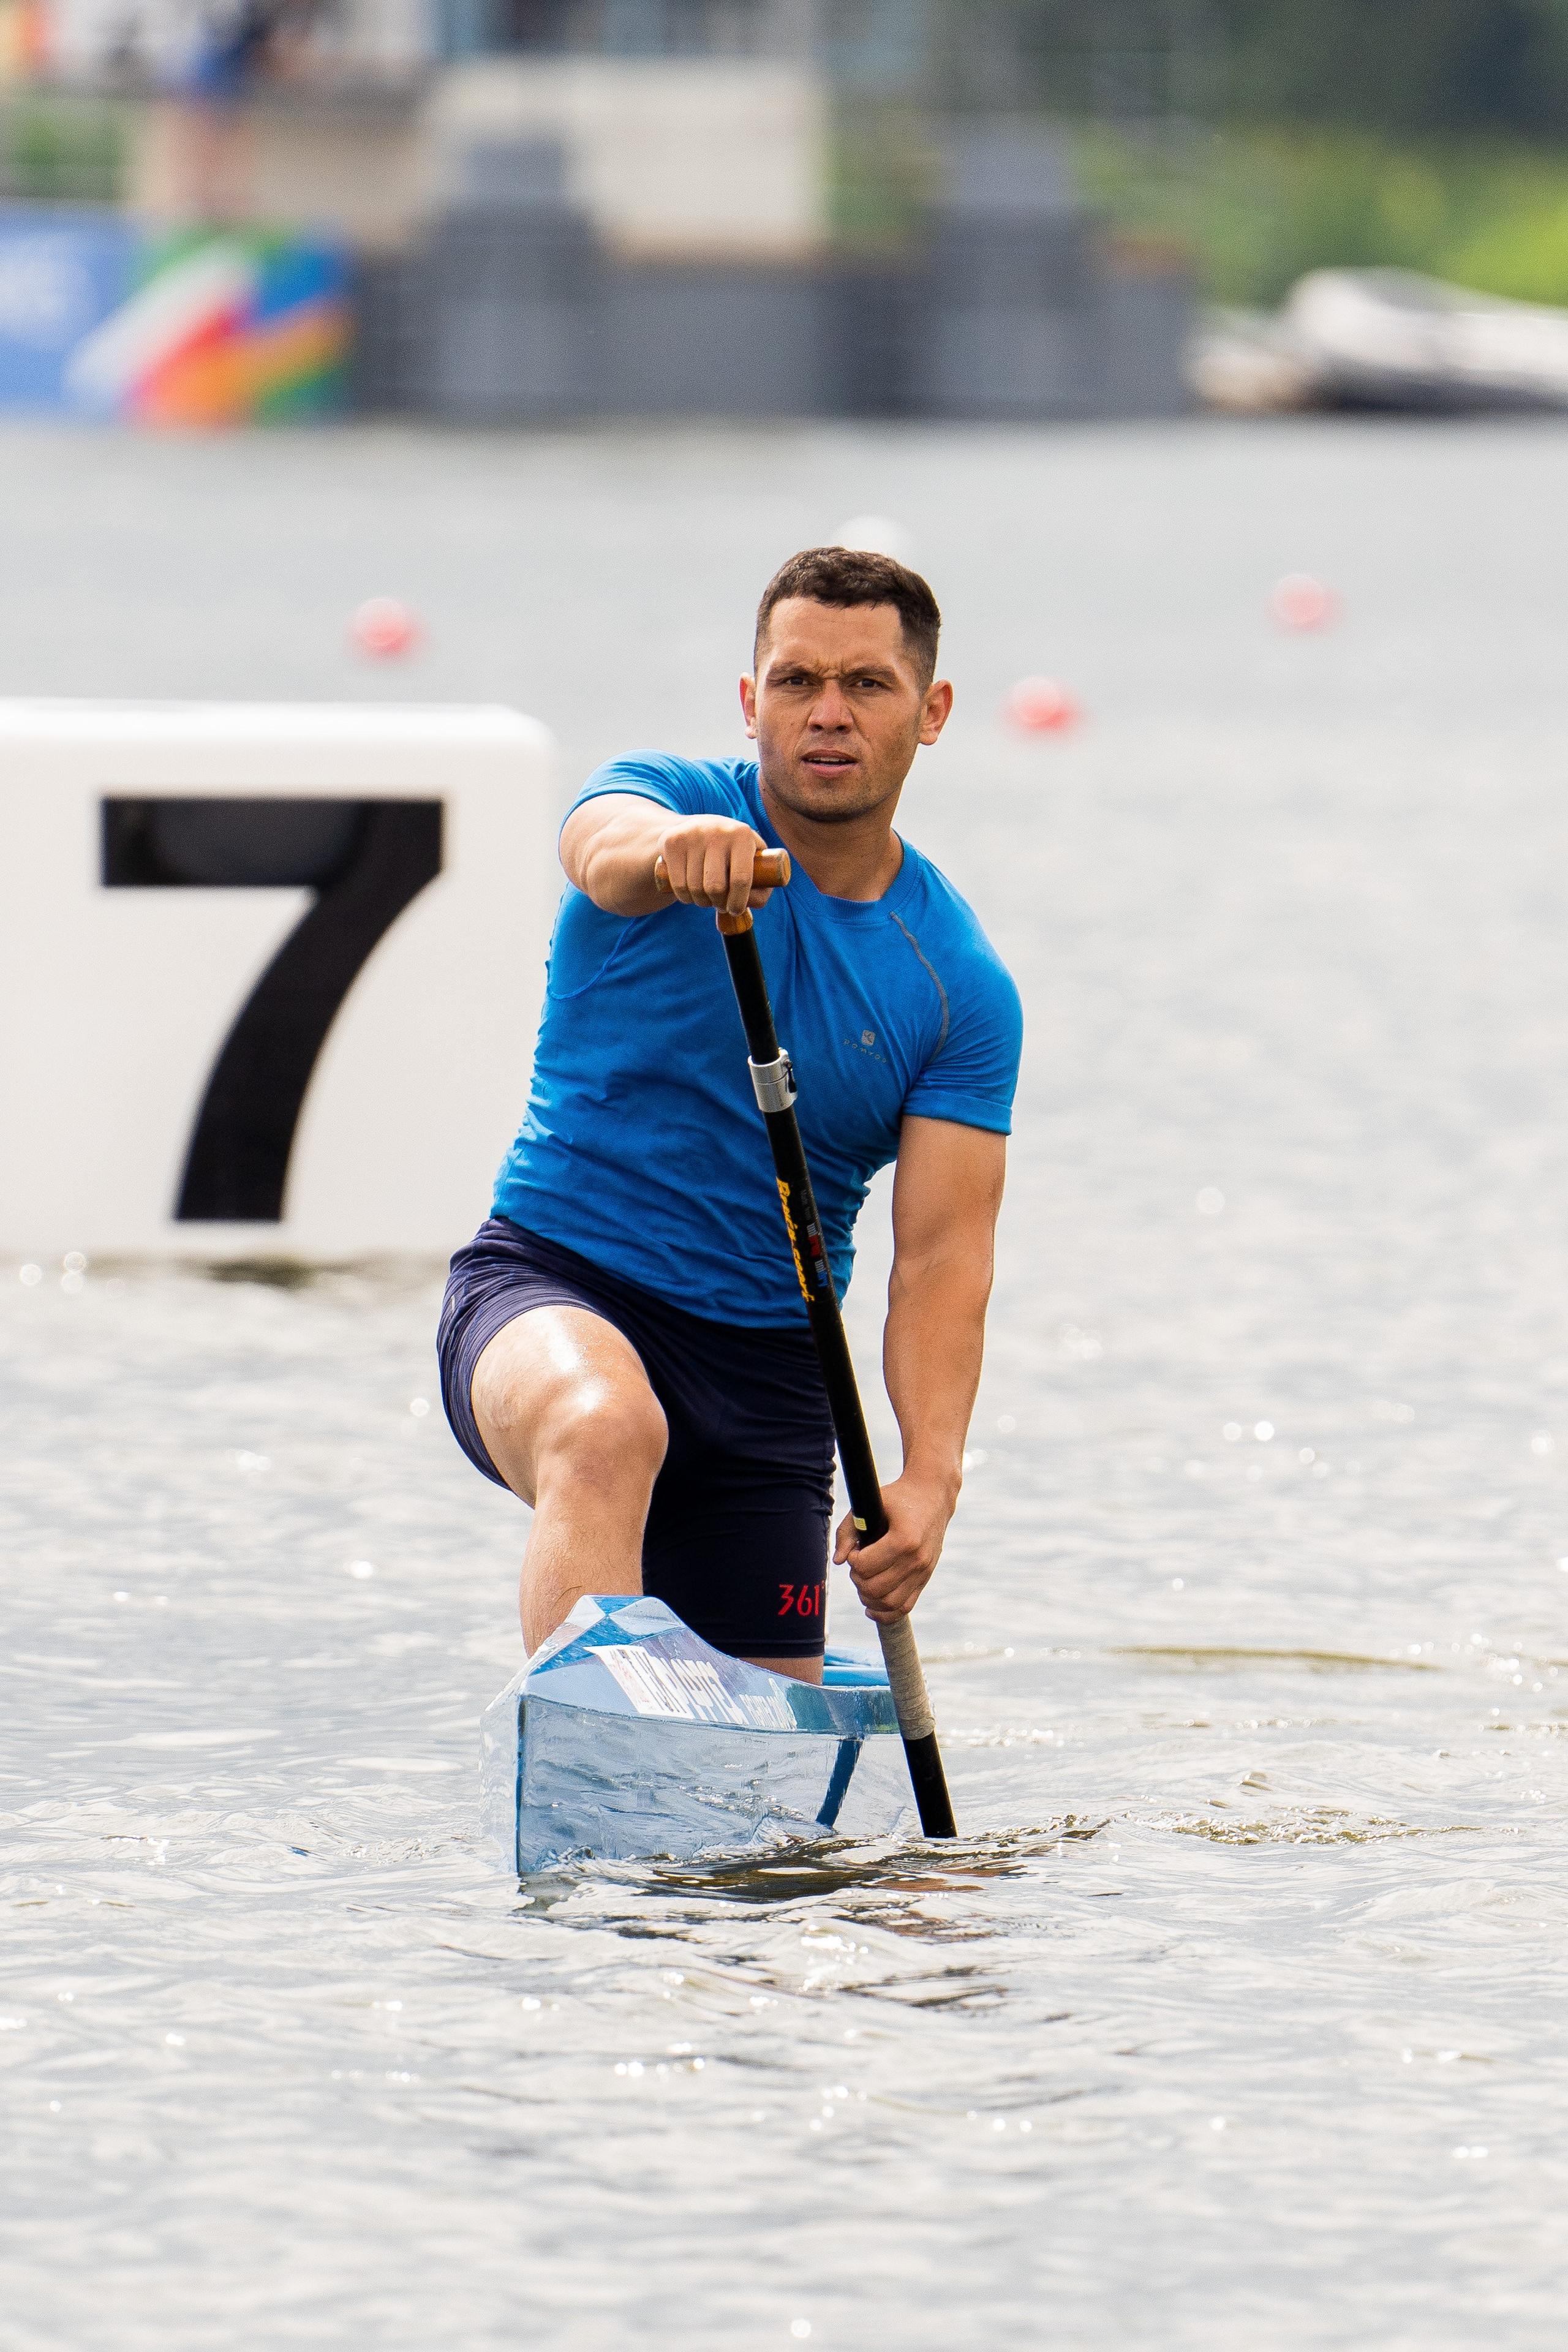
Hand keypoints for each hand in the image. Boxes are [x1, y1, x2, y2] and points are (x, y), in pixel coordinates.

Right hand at [655, 818, 775, 916]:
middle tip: (720, 904)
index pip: (741, 879)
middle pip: (715, 887)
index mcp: (742, 835)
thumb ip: (761, 884)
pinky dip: (685, 897)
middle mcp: (718, 831)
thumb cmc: (730, 851)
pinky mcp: (672, 842)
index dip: (739, 902)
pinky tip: (691, 892)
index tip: (735, 910)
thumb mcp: (750, 860)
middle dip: (718, 903)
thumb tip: (751, 903)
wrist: (695, 827)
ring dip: (701, 902)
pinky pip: (679, 885)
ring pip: (695, 888)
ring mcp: (693, 835)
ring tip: (706, 896)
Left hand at [833, 1471, 955, 1622]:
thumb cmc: (898, 1498)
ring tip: (863, 1580)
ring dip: (868, 1597)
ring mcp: (924, 1572)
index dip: (853, 1560)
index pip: (866, 1566)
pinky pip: (904, 1607)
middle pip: (875, 1588)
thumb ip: (848, 1531)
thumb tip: (838, 1561)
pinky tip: (870, 1607)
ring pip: (889, 1603)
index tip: (856, 1549)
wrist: (933, 1495)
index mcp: (904, 1539)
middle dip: (858, 1578)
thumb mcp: (870, 1503)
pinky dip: (885, 1613)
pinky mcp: (925, 1578)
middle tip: (858, 1563)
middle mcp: (917, 1559)